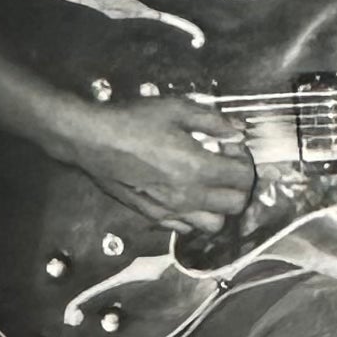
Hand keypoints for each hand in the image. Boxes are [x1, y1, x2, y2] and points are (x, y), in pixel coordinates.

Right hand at [59, 94, 254, 236]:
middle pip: (236, 205)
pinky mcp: (152, 215)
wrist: (91, 139)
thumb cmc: (132, 122)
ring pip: (214, 224)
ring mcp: (169, 209)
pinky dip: (194, 216)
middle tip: (226, 166)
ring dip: (219, 206)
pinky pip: (185, 227)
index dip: (244, 160)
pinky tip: (187, 194)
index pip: (243, 177)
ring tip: (210, 184)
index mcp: (197, 168)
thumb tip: (237, 131)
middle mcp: (187, 195)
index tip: (231, 147)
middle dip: (239, 186)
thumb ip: (214, 122)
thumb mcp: (177, 109)